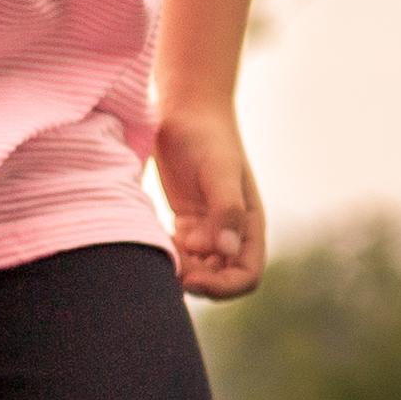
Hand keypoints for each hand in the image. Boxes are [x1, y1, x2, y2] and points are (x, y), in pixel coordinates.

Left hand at [153, 100, 266, 298]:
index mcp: (249, 225)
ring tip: (156, 251)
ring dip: (180, 270)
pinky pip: (180, 254)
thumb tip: (226, 250)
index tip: (191, 279)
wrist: (187, 111)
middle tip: (167, 267)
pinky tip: (150, 240)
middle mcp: (232, 232)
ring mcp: (208, 229)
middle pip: (220, 278)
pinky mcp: (186, 223)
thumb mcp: (218, 170)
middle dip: (196, 281)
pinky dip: (167, 255)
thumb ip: (226, 209)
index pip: (246, 276)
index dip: (222, 288)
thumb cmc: (208, 136)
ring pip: (198, 269)